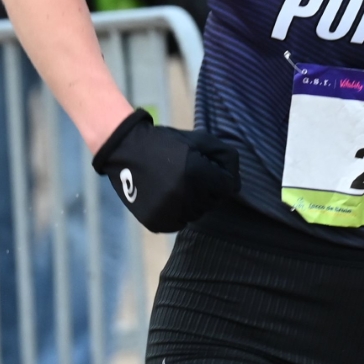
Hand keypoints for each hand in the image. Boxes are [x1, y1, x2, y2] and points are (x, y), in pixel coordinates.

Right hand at [91, 109, 240, 232]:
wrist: (127, 150)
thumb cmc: (168, 143)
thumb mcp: (202, 140)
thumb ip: (227, 159)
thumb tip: (236, 185)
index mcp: (198, 174)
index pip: (228, 187)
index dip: (219, 176)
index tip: (204, 167)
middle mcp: (185, 196)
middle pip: (212, 202)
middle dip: (206, 189)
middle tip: (186, 174)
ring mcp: (169, 211)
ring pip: (196, 215)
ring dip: (192, 202)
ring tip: (175, 184)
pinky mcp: (156, 222)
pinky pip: (178, 224)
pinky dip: (176, 213)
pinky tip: (166, 196)